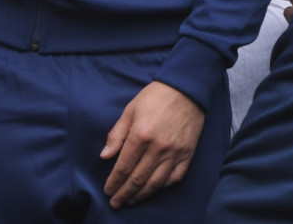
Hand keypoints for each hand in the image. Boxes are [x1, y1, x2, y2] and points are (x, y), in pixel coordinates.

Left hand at [100, 81, 204, 208]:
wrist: (186, 89)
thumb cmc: (155, 97)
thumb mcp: (130, 110)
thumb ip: (117, 135)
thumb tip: (105, 156)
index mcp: (141, 135)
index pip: (124, 167)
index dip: (114, 182)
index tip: (108, 191)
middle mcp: (158, 147)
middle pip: (138, 179)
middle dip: (124, 194)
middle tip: (116, 203)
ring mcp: (174, 152)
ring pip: (155, 183)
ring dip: (141, 196)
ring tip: (131, 201)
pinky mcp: (187, 154)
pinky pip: (174, 178)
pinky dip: (162, 187)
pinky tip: (153, 189)